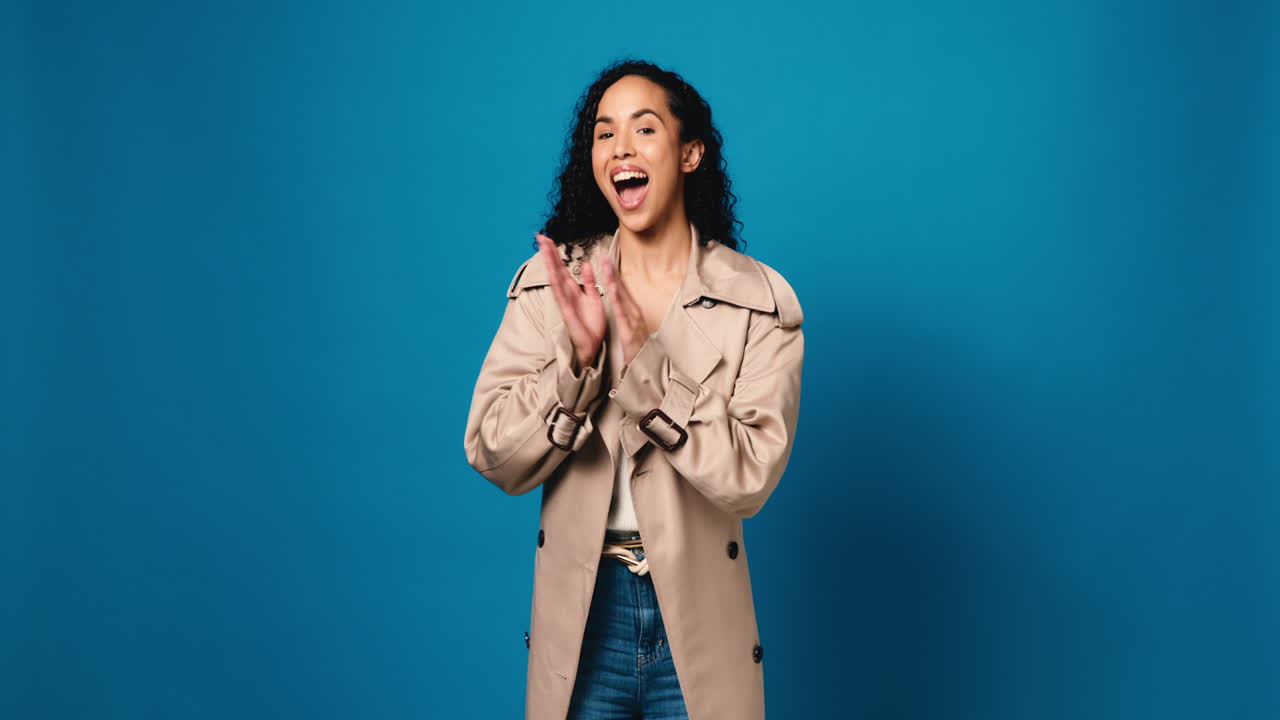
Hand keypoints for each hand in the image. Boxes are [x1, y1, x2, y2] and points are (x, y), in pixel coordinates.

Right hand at [535, 233, 604, 371]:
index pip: (562, 268)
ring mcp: (565, 303)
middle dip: (548, 253)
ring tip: (544, 248)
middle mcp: (566, 294)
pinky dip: (557, 285)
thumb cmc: (592, 323)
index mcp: (573, 290)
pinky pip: (562, 296)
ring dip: (550, 264)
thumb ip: (589, 281)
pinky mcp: (567, 313)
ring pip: (555, 279)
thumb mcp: (594, 297)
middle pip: (555, 269)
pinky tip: (553, 273)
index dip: (555, 253)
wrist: (593, 345)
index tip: (548, 238)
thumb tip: (585, 263)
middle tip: (540, 236)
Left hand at [599, 253, 650, 370]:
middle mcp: (633, 310)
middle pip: (621, 286)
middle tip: (603, 252)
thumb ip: (627, 312)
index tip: (604, 257)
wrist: (648, 366)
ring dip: (613, 278)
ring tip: (605, 264)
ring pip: (621, 295)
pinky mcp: (629, 329)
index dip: (612, 271)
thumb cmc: (639, 347)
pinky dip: (616, 299)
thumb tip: (621, 300)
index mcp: (632, 310)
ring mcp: (633, 319)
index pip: (620, 287)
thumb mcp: (632, 326)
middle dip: (612, 269)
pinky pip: (622, 312)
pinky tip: (611, 289)